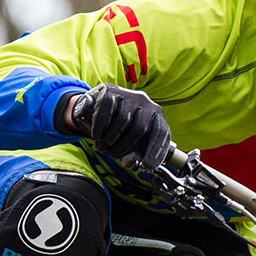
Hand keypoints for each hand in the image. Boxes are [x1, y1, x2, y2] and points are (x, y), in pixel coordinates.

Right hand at [59, 84, 173, 170]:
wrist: (94, 106)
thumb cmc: (116, 128)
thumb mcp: (128, 142)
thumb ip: (132, 155)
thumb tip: (131, 163)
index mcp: (156, 116)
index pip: (162, 133)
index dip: (156, 151)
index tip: (149, 165)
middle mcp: (146, 102)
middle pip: (140, 129)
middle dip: (124, 147)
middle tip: (112, 155)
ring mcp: (129, 95)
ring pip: (123, 120)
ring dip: (110, 139)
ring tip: (102, 146)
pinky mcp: (110, 91)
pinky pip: (107, 111)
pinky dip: (100, 127)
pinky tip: (97, 135)